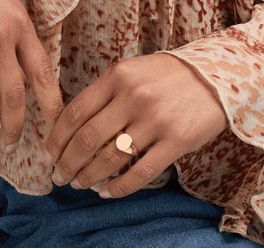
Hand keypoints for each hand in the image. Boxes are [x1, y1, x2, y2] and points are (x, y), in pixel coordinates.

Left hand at [42, 53, 227, 196]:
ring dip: (89, 177)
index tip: (48, 154)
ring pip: (110, 158)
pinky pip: (140, 173)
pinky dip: (119, 188)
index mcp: (117, 76)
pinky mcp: (176, 141)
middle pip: (88, 139)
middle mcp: (133, 96)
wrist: (216, 75)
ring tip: (79, 185)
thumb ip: (106, 93)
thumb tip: (73, 125)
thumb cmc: (167, 75)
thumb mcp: (132, 71)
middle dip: (67, 163)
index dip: (57, 137)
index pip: (76, 111)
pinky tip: (107, 193)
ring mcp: (155, 119)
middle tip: (59, 177)